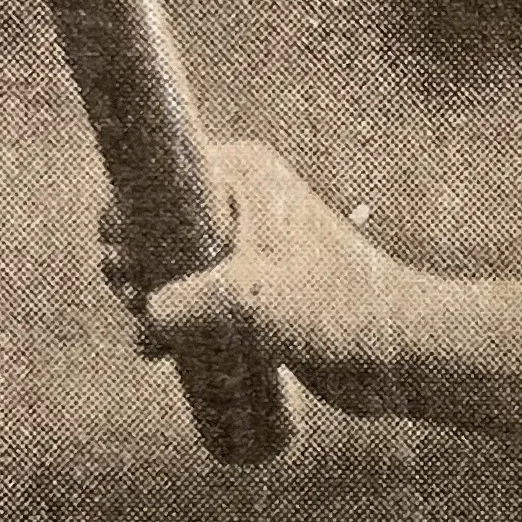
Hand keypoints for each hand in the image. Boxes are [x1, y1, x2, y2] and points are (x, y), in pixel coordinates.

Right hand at [105, 144, 416, 418]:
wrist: (398, 350)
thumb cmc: (339, 310)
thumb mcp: (252, 300)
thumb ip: (186, 304)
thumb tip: (145, 324)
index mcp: (241, 171)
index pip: (152, 176)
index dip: (124, 217)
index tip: (127, 260)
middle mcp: (241, 198)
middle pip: (151, 220)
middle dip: (129, 260)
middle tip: (134, 296)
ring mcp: (245, 244)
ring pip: (166, 261)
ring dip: (143, 294)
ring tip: (146, 326)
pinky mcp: (250, 288)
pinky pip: (189, 294)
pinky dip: (166, 318)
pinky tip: (155, 348)